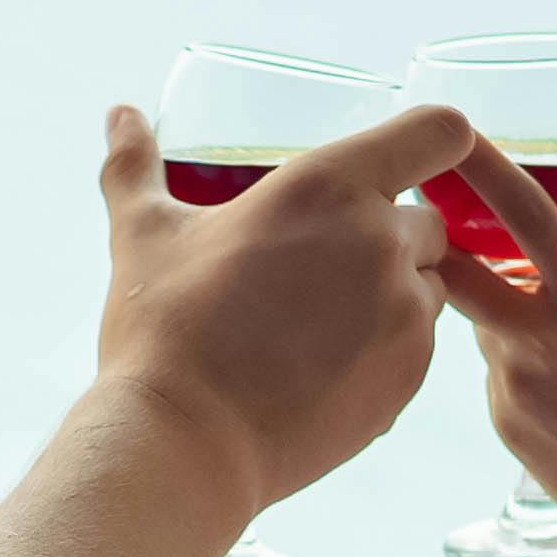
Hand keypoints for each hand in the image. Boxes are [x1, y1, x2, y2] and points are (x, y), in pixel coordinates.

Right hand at [86, 94, 462, 511]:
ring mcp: (404, 313)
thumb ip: (135, 165)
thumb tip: (119, 115)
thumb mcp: (143, 234)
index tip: (414, 158)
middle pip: (428, 221)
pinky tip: (321, 366)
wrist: (185, 442)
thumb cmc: (164, 329)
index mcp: (329, 186)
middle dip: (388, 236)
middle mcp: (381, 241)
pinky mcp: (409, 375)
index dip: (435, 140)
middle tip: (319, 267)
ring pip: (427, 286)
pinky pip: (419, 345)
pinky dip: (386, 348)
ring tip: (314, 323)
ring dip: (392, 293)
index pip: (437, 132)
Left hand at [433, 125, 556, 556]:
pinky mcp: (500, 420)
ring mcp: (510, 384)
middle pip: (459, 267)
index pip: (525, 212)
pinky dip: (516, 361)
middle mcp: (538, 339)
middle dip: (447, 239)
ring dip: (502, 308)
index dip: (484, 165)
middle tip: (449, 220)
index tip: (452, 130)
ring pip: (482, 319)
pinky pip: (493, 369)